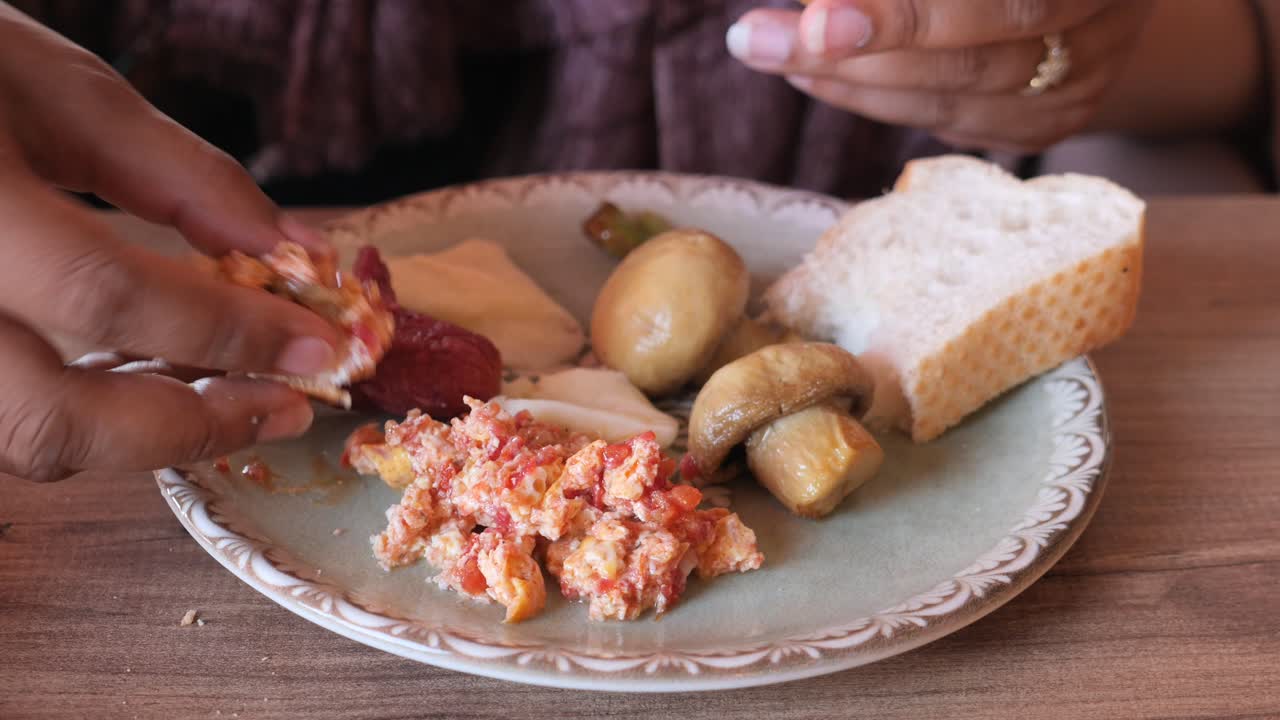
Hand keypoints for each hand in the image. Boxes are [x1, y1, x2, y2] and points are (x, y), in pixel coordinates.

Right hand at [0, 4, 342, 480]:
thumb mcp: (58, 92)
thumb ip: (181, 177)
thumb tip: (292, 252)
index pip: (104, 295)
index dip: (228, 330)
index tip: (320, 346)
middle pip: (49, 422)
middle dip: (188, 428)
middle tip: (283, 408)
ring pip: (25, 438)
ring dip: (143, 432)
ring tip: (232, 391)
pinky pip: (10, 415)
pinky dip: (94, 412)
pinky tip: (151, 377)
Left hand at [727, 0, 1152, 152]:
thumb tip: (816, 3)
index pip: (1004, 2)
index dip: (902, 16)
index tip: (817, 19)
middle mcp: (1105, 21)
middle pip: (969, 57)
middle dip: (852, 53)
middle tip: (756, 39)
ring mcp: (1085, 80)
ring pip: (953, 99)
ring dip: (848, 81)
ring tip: (770, 49)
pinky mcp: (1052, 122)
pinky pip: (953, 123)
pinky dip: (878, 101)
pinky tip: (820, 77)